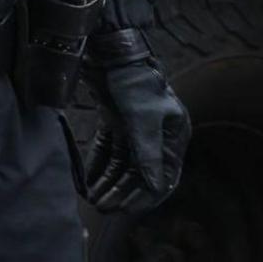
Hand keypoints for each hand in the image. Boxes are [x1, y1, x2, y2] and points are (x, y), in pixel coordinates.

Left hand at [81, 27, 190, 211]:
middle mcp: (157, 136)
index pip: (163, 175)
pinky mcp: (114, 122)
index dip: (145, 195)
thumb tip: (157, 187)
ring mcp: (134, 129)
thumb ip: (148, 153)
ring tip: (94, 199)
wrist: (110, 51)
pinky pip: (108, 151)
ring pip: (122, 165)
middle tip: (103, 207)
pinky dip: (99, 166)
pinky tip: (88, 182)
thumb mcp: (142, 119)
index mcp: (174, 136)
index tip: (127, 209)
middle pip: (140, 173)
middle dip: (122, 191)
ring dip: (109, 182)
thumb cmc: (134, 82)